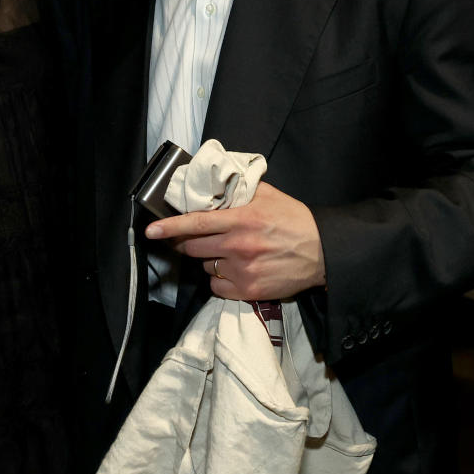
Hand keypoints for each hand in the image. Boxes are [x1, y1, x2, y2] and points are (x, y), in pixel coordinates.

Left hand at [145, 181, 325, 300]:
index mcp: (241, 219)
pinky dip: (220, 281)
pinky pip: (217, 288)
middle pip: (193, 247)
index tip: (150, 231)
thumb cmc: (294, 219)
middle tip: (195, 238)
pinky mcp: (249, 290)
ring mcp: (243, 270)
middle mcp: (239, 245)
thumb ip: (238, 191)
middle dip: (188, 242)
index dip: (170, 227)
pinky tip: (233, 271)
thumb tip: (212, 183)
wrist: (323, 251)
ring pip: (205, 267)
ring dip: (209, 260)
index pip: (196, 223)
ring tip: (228, 253)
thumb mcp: (267, 195)